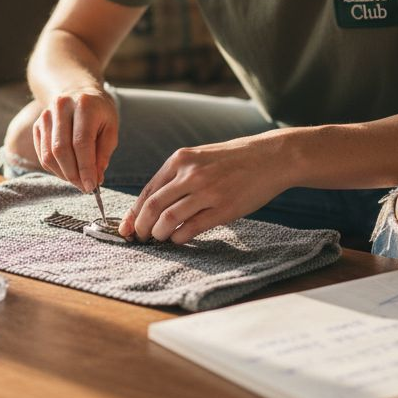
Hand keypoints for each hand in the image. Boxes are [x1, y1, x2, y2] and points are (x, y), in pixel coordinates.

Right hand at [31, 87, 117, 191]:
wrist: (75, 89)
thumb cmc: (98, 111)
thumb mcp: (110, 127)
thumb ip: (103, 153)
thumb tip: (95, 179)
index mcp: (84, 105)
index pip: (81, 142)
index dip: (86, 168)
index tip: (91, 186)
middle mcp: (61, 107)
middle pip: (61, 149)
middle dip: (73, 174)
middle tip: (85, 187)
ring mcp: (46, 115)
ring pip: (49, 154)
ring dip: (63, 174)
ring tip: (78, 181)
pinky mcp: (37, 125)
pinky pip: (42, 154)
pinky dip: (54, 168)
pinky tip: (67, 172)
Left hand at [121, 133, 294, 243]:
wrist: (270, 157)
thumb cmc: (233, 160)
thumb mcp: (199, 157)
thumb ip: (177, 176)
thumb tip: (152, 204)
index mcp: (180, 160)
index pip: (147, 191)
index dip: (134, 213)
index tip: (127, 228)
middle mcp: (190, 175)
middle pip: (152, 207)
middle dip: (141, 227)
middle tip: (140, 238)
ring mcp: (207, 192)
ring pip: (168, 220)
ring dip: (159, 234)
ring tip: (159, 239)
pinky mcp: (224, 208)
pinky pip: (191, 229)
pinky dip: (179, 238)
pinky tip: (178, 239)